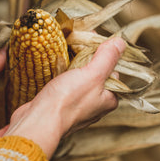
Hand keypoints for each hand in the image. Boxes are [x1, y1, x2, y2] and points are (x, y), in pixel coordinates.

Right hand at [5, 37, 125, 157]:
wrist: (38, 121)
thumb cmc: (67, 100)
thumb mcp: (93, 74)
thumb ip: (107, 58)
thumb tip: (121, 42)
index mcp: (109, 99)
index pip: (113, 70)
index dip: (104, 53)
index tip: (92, 40)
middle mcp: (95, 105)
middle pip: (96, 74)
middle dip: (86, 57)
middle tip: (77, 42)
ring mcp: (77, 106)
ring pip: (79, 79)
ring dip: (73, 65)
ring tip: (65, 51)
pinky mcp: (60, 105)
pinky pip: (66, 85)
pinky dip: (62, 75)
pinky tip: (56, 66)